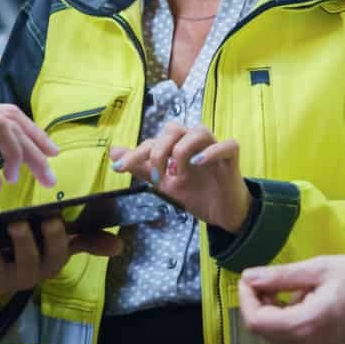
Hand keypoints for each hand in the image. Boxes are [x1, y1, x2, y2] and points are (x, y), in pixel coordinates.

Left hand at [0, 217, 122, 296]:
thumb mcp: (63, 245)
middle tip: (16, 220)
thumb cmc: (37, 249)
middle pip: (27, 256)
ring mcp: (1, 281)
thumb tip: (120, 244)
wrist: (5, 275)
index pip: (58, 249)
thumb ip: (89, 241)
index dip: (55, 234)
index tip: (52, 216)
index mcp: (50, 263)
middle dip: (21, 239)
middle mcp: (27, 277)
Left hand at [109, 123, 251, 233]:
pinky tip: (199, 163)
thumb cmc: (194, 192)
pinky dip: (212, 151)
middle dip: (159, 150)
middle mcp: (194, 141)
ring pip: (198, 131)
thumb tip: (113, 153)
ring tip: (177, 173)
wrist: (222, 213)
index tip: (119, 169)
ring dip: (182, 150)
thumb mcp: (164, 183)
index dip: (135, 153)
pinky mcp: (231, 157)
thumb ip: (141, 167)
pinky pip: (226, 145)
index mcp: (177, 144)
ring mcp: (214, 146)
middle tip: (155, 176)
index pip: (154, 140)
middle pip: (174, 129)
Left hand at [236, 255, 344, 343]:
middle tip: (272, 282)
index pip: (256, 322)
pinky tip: (318, 306)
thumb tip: (249, 276)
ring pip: (286, 341)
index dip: (246, 299)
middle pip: (268, 334)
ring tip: (306, 290)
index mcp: (307, 326)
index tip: (250, 279)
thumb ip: (280, 276)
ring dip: (284, 315)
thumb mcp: (321, 269)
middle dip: (263, 307)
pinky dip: (301, 326)